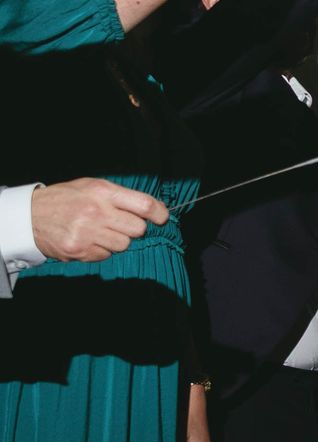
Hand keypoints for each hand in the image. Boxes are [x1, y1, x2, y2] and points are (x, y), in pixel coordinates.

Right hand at [29, 180, 168, 261]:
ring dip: (118, 240)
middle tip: (122, 223)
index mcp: (102, 192)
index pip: (144, 205)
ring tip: (102, 231)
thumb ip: (121, 196)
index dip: (159, 213)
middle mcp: (97, 212)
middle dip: (135, 228)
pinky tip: (90, 239)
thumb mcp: (92, 186)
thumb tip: (154, 208)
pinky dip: (102, 249)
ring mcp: (88, 233)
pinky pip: (106, 255)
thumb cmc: (66, 198)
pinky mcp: (80, 250)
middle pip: (138, 229)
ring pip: (124, 245)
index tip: (162, 217)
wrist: (31, 216)